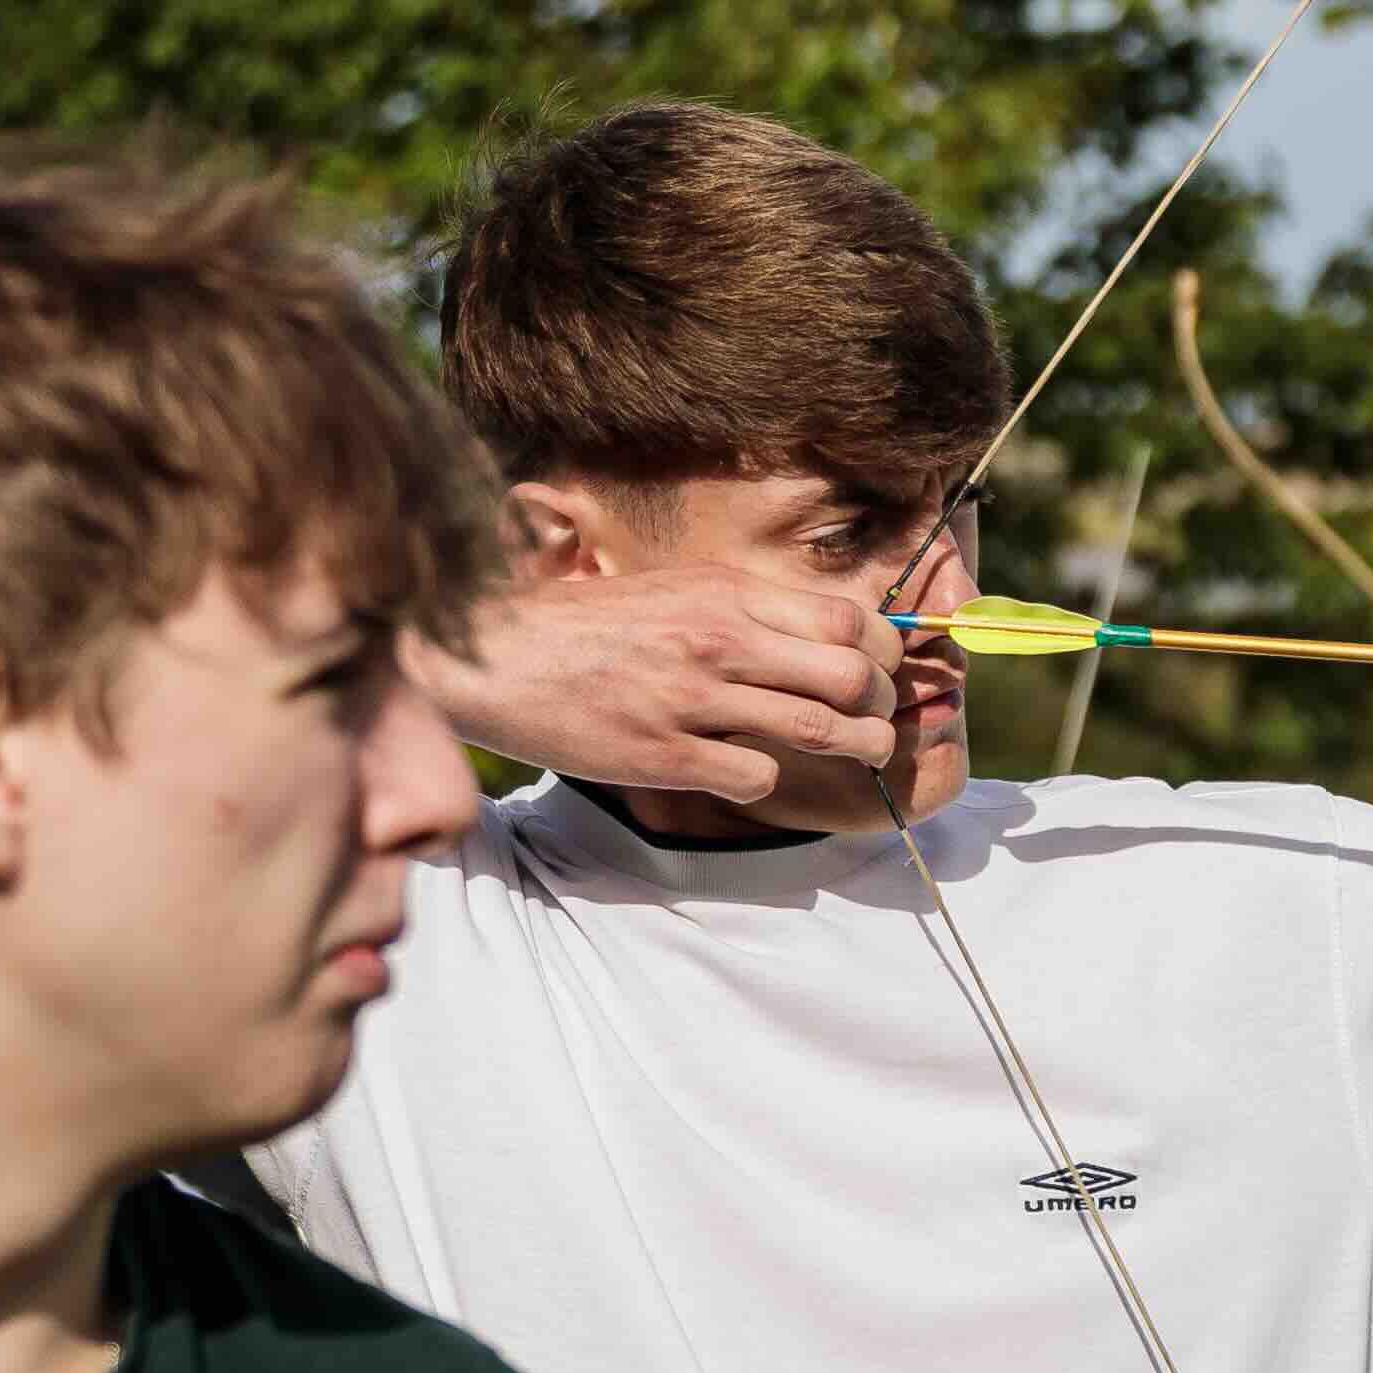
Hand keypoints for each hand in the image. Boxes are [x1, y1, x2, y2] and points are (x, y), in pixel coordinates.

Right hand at [414, 579, 894, 807]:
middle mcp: (720, 640)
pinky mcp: (664, 755)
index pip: (847, 620)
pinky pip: (756, 778)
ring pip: (820, 728)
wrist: (492, 652)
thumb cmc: (587, 625)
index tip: (878, 670)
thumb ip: (743, 610)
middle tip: (877, 720)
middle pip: (852, 675)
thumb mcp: (674, 591)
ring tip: (859, 753)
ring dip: (854, 747)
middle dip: (881, 703)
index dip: (881, 652)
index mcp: (726, 593)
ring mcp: (693, 700)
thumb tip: (820, 633)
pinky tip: (744, 771)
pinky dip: (765, 780)